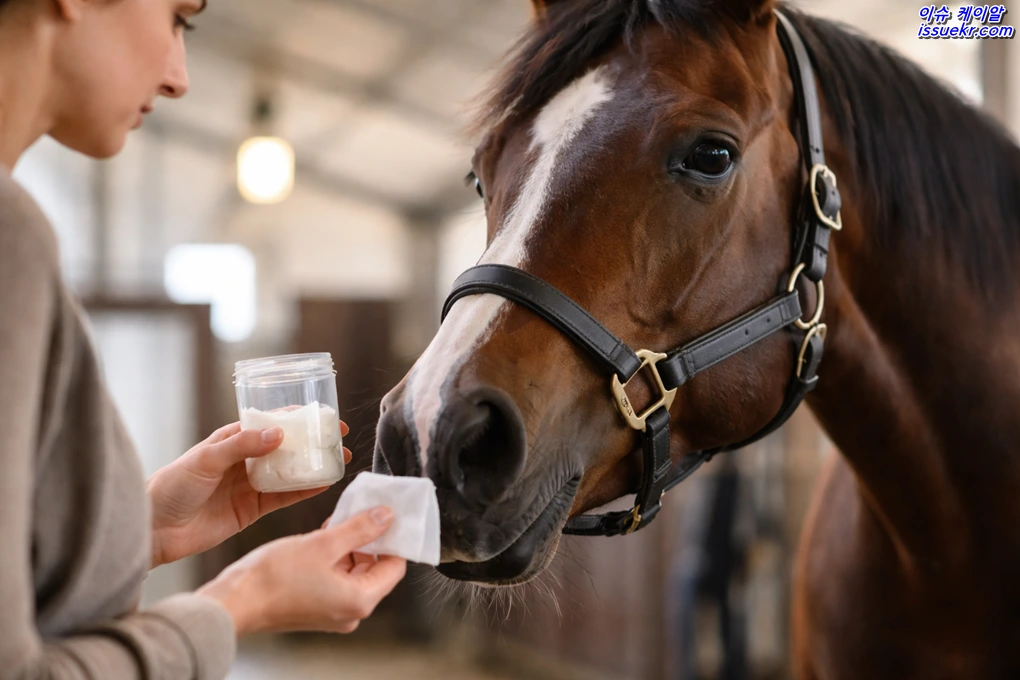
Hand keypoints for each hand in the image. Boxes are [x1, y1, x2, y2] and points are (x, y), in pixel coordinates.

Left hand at [147, 420, 352, 567]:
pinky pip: (284, 497)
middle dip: (313, 442)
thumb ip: (242, 446)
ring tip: (339, 461)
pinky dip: (304, 491)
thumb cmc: (171, 486)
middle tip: (339, 440)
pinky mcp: (252, 509)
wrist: (154, 529)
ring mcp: (250, 485)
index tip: (325, 417)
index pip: (272, 423)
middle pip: (287, 447)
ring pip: (290, 472)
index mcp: (233, 439)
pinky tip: (323, 485)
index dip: (300, 419)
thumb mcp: (206, 459)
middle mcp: (245, 459)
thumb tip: (279, 434)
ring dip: (313, 466)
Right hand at [198, 507, 407, 634]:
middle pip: (374, 570)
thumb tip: (386, 517)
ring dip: (349, 546)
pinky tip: (323, 535)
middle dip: (369, 540)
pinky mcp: (315, 607)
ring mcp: (332, 612)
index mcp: (359, 601)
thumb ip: (359, 529)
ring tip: (338, 520)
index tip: (388, 516)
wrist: (234, 601)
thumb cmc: (273, 578)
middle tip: (361, 512)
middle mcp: (350, 612)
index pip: (394, 567)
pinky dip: (333, 558)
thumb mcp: (323, 543)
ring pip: (353, 572)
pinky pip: (335, 579)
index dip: (393, 539)